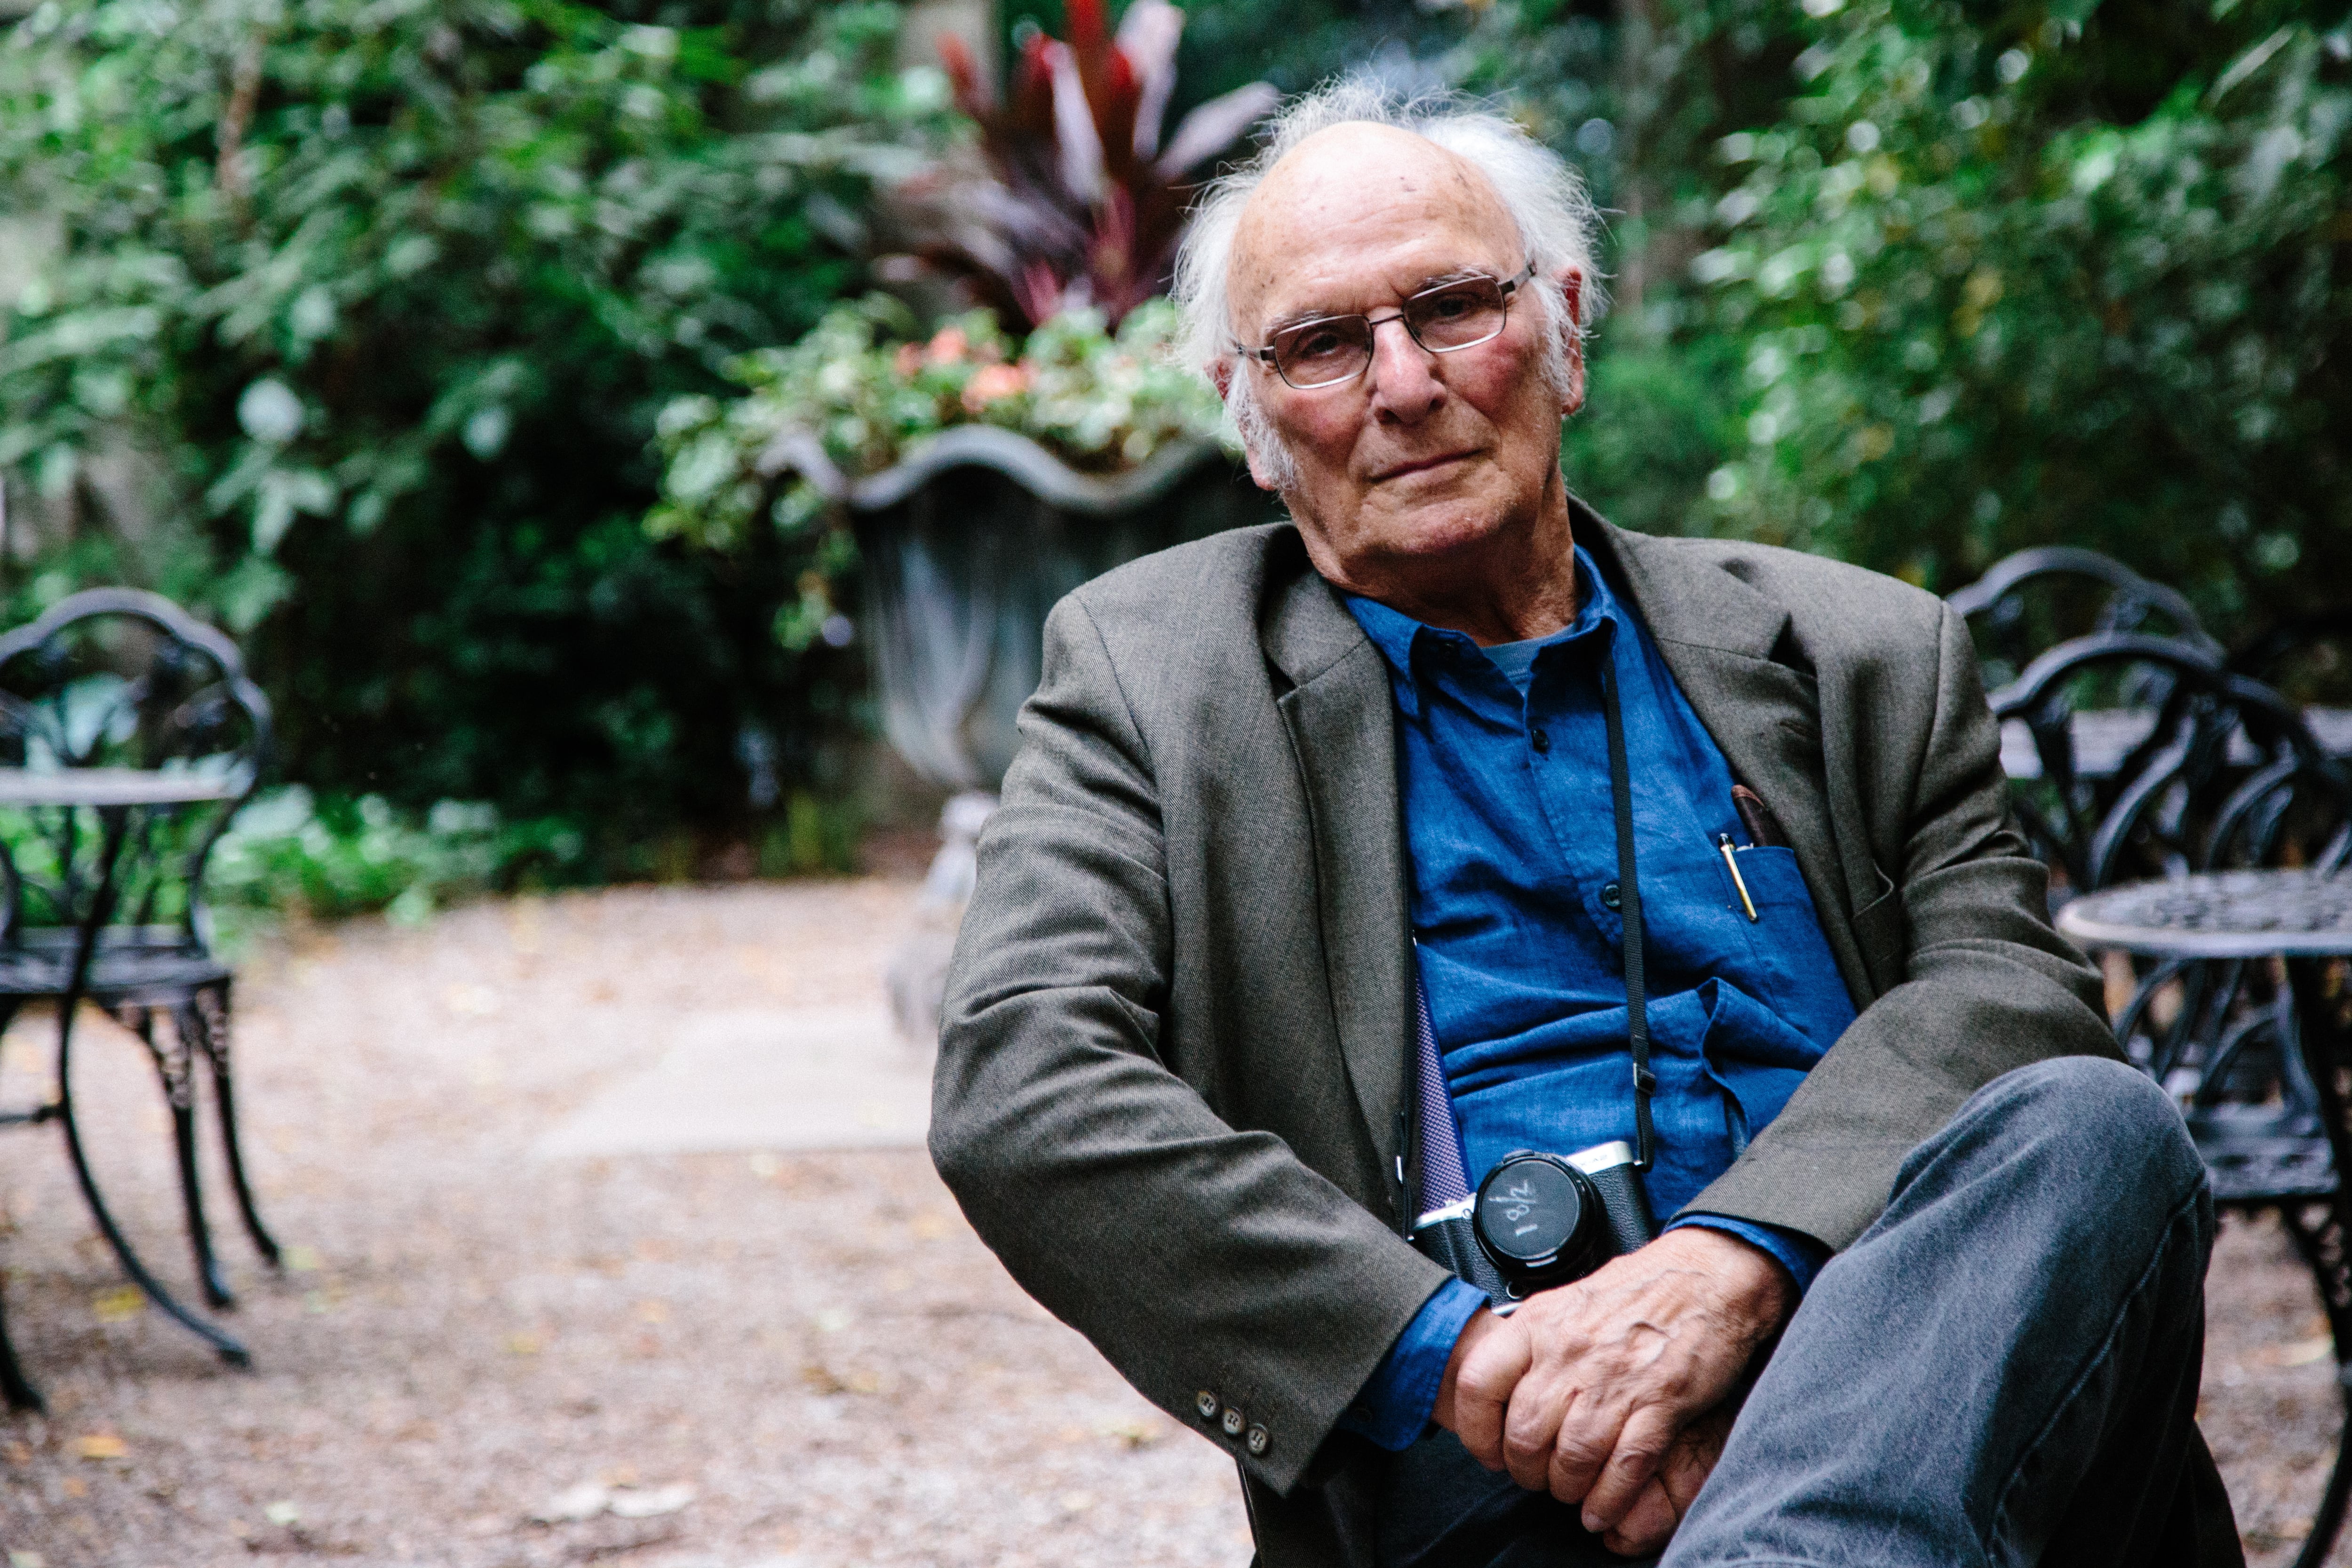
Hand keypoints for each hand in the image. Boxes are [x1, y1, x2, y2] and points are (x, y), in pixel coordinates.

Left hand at [1431, 1228, 1790, 1536]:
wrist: (1710, 1274)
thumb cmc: (1641, 1288)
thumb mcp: (1568, 1300)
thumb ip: (1533, 1340)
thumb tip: (1500, 1382)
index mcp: (1539, 1323)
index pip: (1478, 1384)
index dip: (1476, 1431)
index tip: (1489, 1451)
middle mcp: (1569, 1351)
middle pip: (1524, 1435)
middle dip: (1527, 1471)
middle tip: (1538, 1477)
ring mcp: (1615, 1378)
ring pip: (1571, 1458)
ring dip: (1568, 1488)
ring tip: (1572, 1491)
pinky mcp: (1661, 1402)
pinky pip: (1624, 1467)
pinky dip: (1610, 1498)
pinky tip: (1602, 1508)